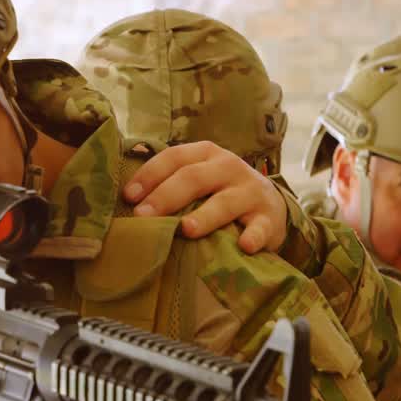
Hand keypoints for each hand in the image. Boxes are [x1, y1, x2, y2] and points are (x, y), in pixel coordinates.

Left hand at [124, 141, 287, 254]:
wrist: (271, 207)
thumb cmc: (222, 194)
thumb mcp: (201, 181)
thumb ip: (173, 186)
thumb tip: (129, 207)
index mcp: (207, 154)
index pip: (175, 158)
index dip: (150, 175)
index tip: (129, 197)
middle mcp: (229, 167)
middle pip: (194, 177)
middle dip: (166, 197)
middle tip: (144, 217)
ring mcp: (251, 192)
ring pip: (225, 202)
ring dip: (205, 215)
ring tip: (186, 229)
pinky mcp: (270, 218)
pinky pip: (261, 227)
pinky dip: (254, 236)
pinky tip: (245, 246)